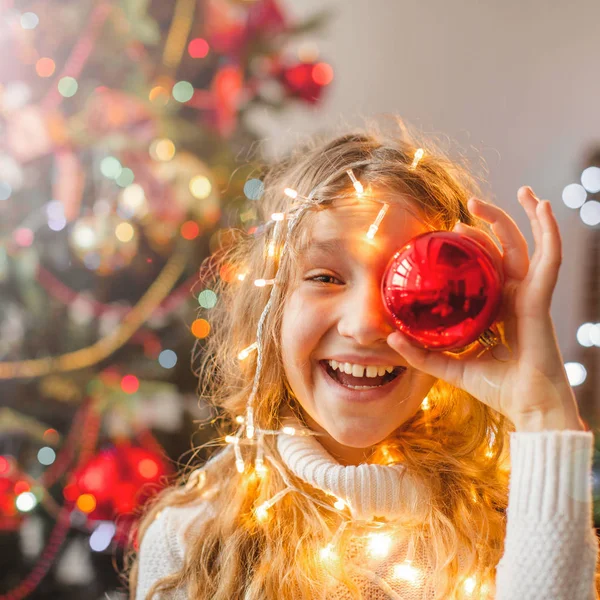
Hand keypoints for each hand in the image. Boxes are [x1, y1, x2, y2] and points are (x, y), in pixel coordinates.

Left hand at [387, 186, 584, 430]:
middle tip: (467, 205)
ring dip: (519, 217)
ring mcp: (530, 298)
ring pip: (526, 247)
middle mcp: (515, 298)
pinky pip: (548, 262)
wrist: (529, 411)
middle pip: (505, 250)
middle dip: (491, 223)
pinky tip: (543, 209)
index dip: (473, 246)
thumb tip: (388, 338)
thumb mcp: (450, 366)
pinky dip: (549, 234)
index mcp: (497, 309)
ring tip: (516, 190)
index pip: (487, 267)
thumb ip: (421, 354)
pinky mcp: (540, 302)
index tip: (452, 232)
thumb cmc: (498, 390)